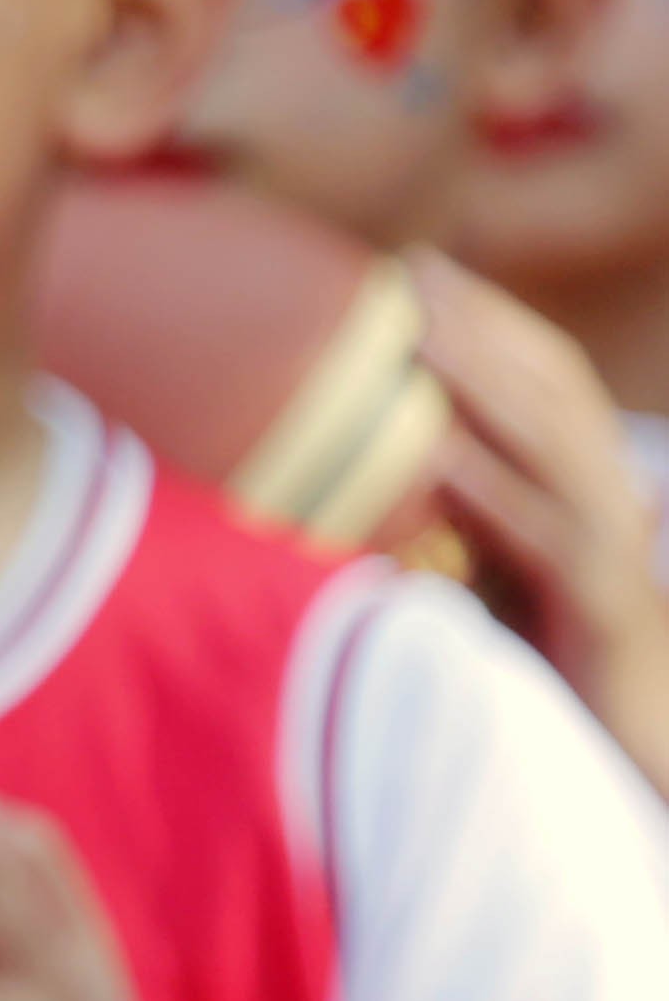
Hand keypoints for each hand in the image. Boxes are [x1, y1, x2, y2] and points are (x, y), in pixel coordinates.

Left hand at [408, 253, 668, 779]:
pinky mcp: (599, 603)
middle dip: (483, 324)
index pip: (546, 373)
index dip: (488, 314)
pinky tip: (436, 456)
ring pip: (549, 446)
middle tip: (411, 270)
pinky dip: (489, 491)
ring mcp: (612, 546)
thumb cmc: (551, 644)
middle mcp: (611, 497)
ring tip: (418, 332)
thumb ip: (454, 502)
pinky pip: (540, 536)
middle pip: (551, 389)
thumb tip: (367, 450)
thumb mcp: (497, 557)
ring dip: (483, 384)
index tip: (415, 263)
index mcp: (591, 477)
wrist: (632, 738)